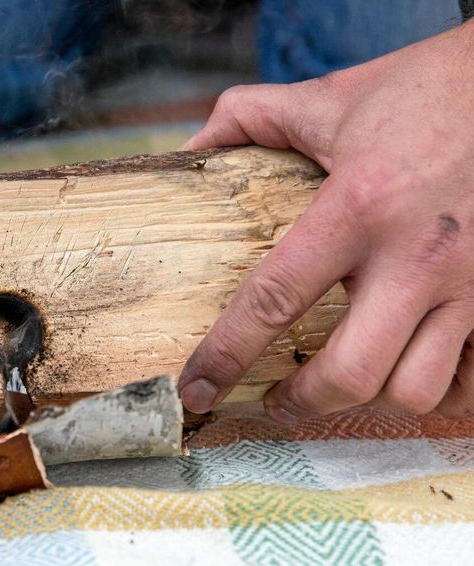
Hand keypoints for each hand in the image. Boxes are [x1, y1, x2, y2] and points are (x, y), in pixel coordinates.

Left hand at [178, 21, 473, 421]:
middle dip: (300, 402)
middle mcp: (417, 256)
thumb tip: (190, 147)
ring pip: (417, 390)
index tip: (197, 388)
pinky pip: (473, 382)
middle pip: (351, 374)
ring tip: (340, 379)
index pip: (275, 299)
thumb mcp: (329, 98)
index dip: (225, 354)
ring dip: (369, 399)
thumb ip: (248, 118)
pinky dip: (439, 392)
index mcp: (359, 207)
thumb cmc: (425, 92)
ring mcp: (472, 282)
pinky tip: (406, 369)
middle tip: (276, 398)